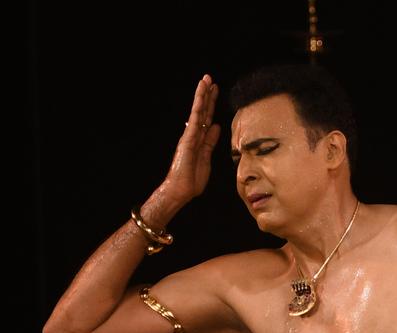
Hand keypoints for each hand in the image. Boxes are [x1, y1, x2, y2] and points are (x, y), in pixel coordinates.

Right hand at [161, 74, 220, 204]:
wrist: (180, 190)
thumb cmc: (192, 178)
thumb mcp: (207, 158)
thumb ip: (210, 142)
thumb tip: (216, 126)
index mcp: (199, 139)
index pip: (206, 118)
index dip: (211, 104)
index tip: (215, 90)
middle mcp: (193, 134)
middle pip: (202, 111)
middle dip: (207, 95)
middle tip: (210, 78)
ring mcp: (190, 136)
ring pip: (197, 112)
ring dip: (202, 95)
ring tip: (205, 80)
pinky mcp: (188, 140)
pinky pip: (194, 120)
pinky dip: (198, 107)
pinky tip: (201, 96)